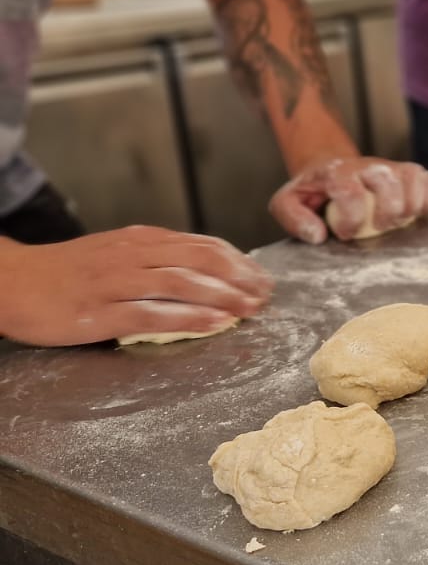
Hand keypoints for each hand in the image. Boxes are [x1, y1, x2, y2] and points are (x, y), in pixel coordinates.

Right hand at [0, 227, 272, 347]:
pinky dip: (187, 317)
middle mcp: (131, 256)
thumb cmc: (64, 272)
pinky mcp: (98, 311)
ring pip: (180, 283)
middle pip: (199, 259)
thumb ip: (154, 257)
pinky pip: (151, 313)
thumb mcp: (114, 253)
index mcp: (139, 241)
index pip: (201, 244)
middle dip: (239, 277)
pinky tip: (213, 324)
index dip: (237, 262)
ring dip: (222, 296)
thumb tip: (202, 268)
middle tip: (264, 295)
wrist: (8, 281)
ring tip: (249, 309)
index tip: (261, 278)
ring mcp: (114, 283)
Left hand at [270, 156, 427, 243]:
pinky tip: (414, 214)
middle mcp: (367, 166)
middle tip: (379, 228)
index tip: (345, 234)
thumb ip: (294, 219)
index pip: (350, 190)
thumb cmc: (312, 191)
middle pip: (388, 181)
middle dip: (387, 211)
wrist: (330, 167)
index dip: (351, 218)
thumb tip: (318, 236)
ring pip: (413, 177)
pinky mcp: (407, 173)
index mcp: (336, 173)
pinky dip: (427, 199)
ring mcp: (390, 167)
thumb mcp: (287, 202)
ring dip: (411, 206)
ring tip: (398, 223)